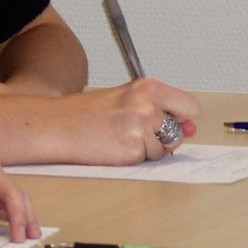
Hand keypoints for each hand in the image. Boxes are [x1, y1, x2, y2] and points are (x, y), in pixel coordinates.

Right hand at [58, 78, 201, 164]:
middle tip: (136, 131)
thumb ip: (160, 109)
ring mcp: (141, 128)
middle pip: (178, 131)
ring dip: (146, 149)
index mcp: (148, 87)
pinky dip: (133, 158)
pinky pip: (146, 160)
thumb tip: (190, 128)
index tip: (169, 121)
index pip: (190, 106)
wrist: (57, 125)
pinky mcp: (132, 150)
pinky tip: (114, 147)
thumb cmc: (86, 113)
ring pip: (163, 149)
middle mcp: (148, 105)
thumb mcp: (126, 99)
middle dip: (164, 136)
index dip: (180, 118)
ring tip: (119, 137)